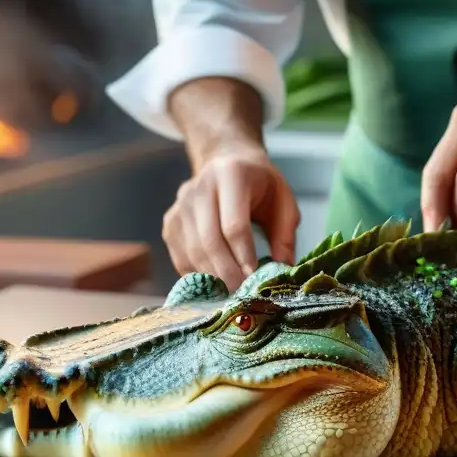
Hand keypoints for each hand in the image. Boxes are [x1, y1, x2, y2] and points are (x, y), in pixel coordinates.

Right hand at [162, 143, 300, 290]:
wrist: (226, 161)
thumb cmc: (260, 185)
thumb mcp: (283, 202)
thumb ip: (285, 235)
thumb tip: (283, 270)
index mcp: (231, 174)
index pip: (234, 224)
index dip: (243, 255)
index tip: (254, 278)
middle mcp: (200, 187)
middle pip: (209, 240)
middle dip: (226, 273)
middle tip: (242, 295)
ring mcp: (180, 204)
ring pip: (192, 251)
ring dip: (212, 277)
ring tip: (231, 293)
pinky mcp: (171, 221)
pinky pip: (180, 256)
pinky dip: (197, 275)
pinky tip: (214, 285)